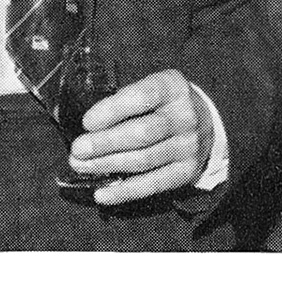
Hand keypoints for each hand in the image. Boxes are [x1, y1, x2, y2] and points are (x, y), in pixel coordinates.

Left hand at [69, 68, 212, 204]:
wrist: (204, 122)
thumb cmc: (162, 105)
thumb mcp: (151, 89)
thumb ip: (125, 101)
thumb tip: (89, 128)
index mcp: (173, 88)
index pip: (143, 97)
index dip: (112, 110)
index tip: (87, 122)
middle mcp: (186, 116)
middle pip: (142, 133)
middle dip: (104, 143)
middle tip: (77, 150)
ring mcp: (189, 146)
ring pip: (143, 160)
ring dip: (107, 166)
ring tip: (82, 166)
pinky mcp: (187, 171)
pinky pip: (152, 184)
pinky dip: (124, 191)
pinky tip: (101, 193)